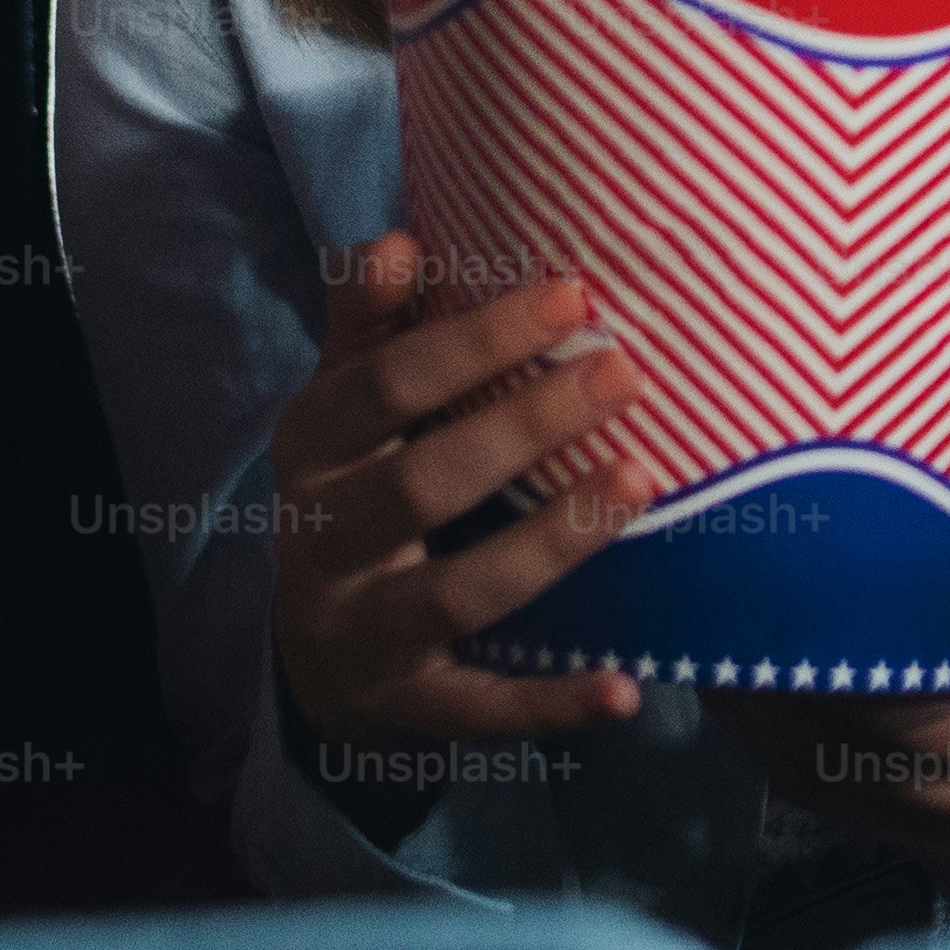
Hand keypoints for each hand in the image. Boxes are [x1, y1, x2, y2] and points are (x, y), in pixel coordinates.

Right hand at [268, 233, 658, 747]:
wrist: (314, 646)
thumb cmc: (356, 485)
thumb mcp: (345, 402)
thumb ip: (369, 322)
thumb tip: (397, 239)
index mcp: (311, 448)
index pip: (388, 384)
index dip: (477, 340)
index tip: (574, 295)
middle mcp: (322, 541)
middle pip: (424, 483)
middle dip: (526, 425)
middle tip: (625, 372)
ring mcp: (362, 630)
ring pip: (457, 593)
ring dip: (551, 542)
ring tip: (639, 483)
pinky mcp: (406, 706)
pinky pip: (479, 709)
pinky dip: (550, 704)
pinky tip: (624, 691)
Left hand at [714, 480, 949, 882]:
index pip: (924, 717)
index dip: (843, 664)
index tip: (781, 585)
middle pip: (855, 757)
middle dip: (778, 683)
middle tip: (716, 594)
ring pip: (829, 794)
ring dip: (761, 720)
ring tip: (708, 632)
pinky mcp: (942, 859)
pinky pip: (838, 810)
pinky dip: (780, 751)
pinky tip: (743, 686)